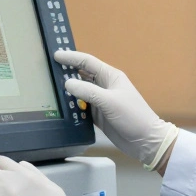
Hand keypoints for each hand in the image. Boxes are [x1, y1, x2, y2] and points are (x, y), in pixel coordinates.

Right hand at [54, 49, 178, 170]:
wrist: (145, 140)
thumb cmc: (133, 117)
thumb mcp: (109, 101)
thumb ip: (87, 91)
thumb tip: (68, 83)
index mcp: (110, 77)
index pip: (87, 62)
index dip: (71, 58)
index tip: (56, 55)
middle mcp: (105, 86)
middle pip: (82, 75)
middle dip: (67, 71)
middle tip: (49, 69)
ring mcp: (101, 101)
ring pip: (80, 91)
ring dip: (68, 90)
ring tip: (51, 88)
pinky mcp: (99, 115)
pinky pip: (82, 107)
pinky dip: (72, 106)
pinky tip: (62, 106)